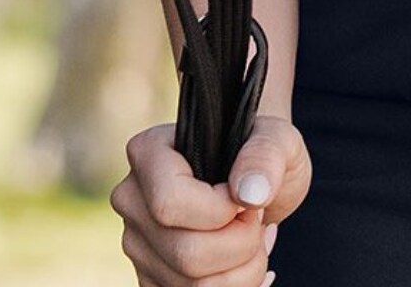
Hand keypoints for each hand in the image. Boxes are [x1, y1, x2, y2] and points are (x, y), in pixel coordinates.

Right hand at [110, 111, 310, 286]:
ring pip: (192, 286)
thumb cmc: (261, 153)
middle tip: (259, 221)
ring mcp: (140, 244)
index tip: (246, 199)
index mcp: (148, 152)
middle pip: (185, 253)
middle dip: (241, 245)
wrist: (256, 182)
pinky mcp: (153, 278)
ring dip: (244, 271)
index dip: (219, 212)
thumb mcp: (276, 138)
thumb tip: (250, 193)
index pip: (169, 202)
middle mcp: (134, 200)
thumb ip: (265, 154)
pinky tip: (245, 264)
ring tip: (256, 240)